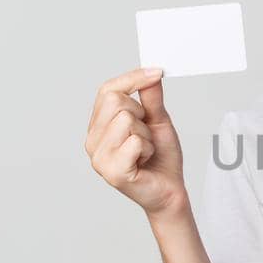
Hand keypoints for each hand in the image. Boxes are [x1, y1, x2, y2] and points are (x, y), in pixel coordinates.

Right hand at [84, 66, 188, 214]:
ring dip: (146, 134)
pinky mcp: (112, 171)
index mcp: (99, 125)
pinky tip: (144, 160)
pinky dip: (148, 148)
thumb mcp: (157, 120)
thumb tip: (150, 73)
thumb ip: (151, 97)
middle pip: (115, 101)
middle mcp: (93, 140)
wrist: (169, 190)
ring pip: (126, 120)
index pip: (107, 89)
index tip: (156, 72)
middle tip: (146, 134)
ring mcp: (99, 157)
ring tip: (145, 150)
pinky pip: (134, 142)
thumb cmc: (160, 158)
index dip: (132, 78)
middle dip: (140, 114)